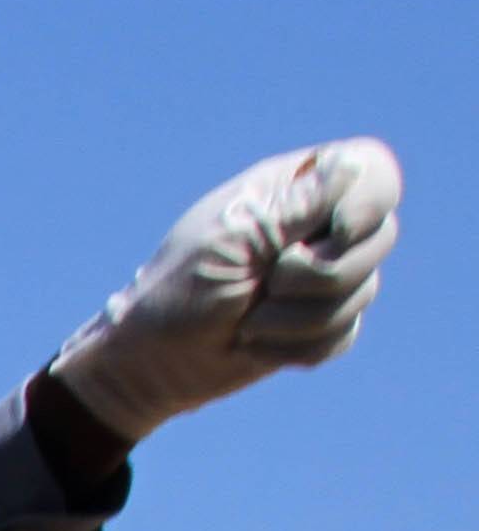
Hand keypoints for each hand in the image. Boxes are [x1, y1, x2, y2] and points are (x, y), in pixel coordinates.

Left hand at [50, 137, 401, 438]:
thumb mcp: (232, 240)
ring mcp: (323, 276)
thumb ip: (296, 206)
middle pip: (381, 236)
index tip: (339, 230)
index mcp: (293, 190)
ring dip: (300, 319)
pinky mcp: (320, 322)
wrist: (149, 365)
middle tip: (267, 284)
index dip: (370, 200)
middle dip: (323, 274)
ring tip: (249, 322)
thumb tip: (353, 165)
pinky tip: (258, 344)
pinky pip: (346, 333)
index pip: (372, 171)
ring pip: (365, 290)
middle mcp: (316, 228)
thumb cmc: (177, 294)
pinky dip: (300, 347)